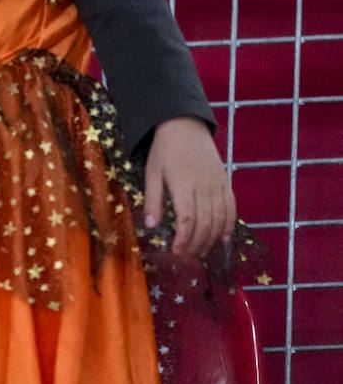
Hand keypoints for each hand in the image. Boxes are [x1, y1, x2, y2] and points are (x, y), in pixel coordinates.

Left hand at [143, 117, 236, 261]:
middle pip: (204, 223)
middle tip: (187, 257)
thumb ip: (152, 200)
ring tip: (201, 252)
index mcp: (182, 184)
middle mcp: (203, 186)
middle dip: (196, 245)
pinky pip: (231, 207)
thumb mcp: (151, 172)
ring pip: (219, 219)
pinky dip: (229, 225)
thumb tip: (151, 227)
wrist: (185, 125)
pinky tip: (222, 239)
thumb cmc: (164, 150)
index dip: (184, 240)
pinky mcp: (226, 181)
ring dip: (211, 239)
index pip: (186, 219)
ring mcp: (217, 184)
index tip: (176, 252)